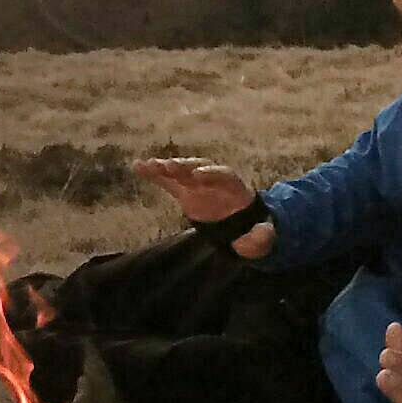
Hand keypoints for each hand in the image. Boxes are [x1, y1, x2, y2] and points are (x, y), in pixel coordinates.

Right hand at [133, 155, 273, 257]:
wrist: (241, 226)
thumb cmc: (252, 229)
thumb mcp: (261, 237)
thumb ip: (261, 236)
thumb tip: (263, 232)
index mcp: (233, 187)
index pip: (223, 174)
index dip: (211, 174)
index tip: (197, 176)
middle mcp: (214, 180)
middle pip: (198, 167)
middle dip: (184, 166)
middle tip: (169, 167)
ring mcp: (197, 184)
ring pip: (180, 171)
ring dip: (165, 167)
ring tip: (148, 166)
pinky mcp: (184, 191)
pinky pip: (167, 180)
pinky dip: (153, 173)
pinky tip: (137, 167)